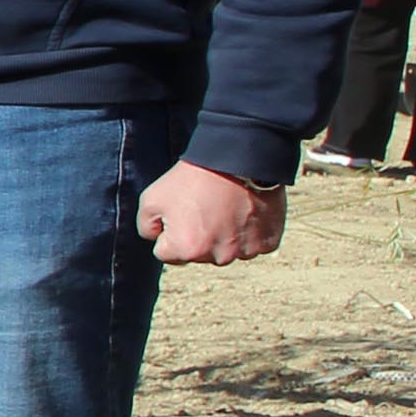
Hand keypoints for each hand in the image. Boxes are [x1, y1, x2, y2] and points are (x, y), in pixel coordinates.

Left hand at [140, 160, 284, 265]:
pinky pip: (253, 245)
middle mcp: (218, 257)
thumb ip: (147, 228)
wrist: (239, 159)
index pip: (167, 253)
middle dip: (198, 236)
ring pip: (227, 250)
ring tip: (225, 208)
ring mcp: (246, 251)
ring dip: (225, 236)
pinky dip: (249, 233)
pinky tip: (244, 212)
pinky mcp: (268, 243)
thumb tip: (159, 241)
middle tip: (204, 208)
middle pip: (199, 254)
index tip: (180, 213)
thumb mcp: (151, 200)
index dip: (170, 231)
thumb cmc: (193, 179)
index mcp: (187, 249)